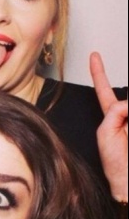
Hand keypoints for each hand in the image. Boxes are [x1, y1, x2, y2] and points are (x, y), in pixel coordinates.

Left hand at [90, 52, 127, 200]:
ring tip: (128, 139)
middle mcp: (126, 114)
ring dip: (128, 120)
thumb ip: (116, 111)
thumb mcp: (106, 133)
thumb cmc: (116, 163)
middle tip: (125, 135)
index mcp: (112, 116)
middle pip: (126, 101)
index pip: (104, 90)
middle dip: (125, 112)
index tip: (94, 55)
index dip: (99, 72)